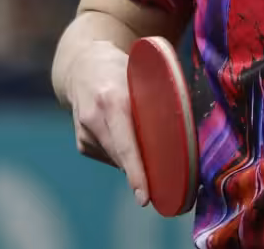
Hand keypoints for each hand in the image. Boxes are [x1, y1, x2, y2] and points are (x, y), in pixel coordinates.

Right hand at [66, 40, 149, 206]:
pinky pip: (110, 156)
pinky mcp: (82, 143)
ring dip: (136, 163)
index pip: (126, 143)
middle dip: (142, 177)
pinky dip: (126, 155)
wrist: (82, 67)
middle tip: (162, 192)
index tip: (144, 195)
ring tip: (152, 157)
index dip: (136, 171)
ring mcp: (83, 133)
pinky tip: (133, 144)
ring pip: (117, 159)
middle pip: (121, 157)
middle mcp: (93, 119)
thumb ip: (157, 97)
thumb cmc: (123, 69)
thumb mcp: (141, 74)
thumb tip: (182, 127)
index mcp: (112, 100)